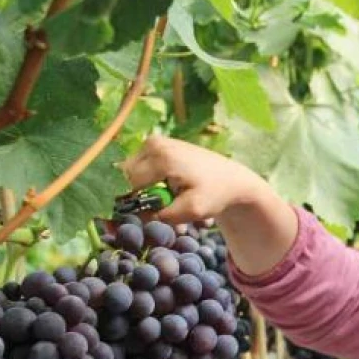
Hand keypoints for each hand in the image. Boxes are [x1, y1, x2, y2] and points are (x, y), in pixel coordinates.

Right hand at [122, 136, 298, 276]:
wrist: (231, 178)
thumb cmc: (214, 194)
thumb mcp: (192, 210)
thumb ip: (163, 216)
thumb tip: (138, 217)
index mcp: (161, 158)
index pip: (131, 186)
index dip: (137, 204)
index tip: (154, 212)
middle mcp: (153, 144)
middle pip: (127, 178)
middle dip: (140, 195)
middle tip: (164, 204)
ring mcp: (154, 141)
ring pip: (131, 173)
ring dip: (145, 189)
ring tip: (169, 196)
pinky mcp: (156, 144)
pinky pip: (140, 166)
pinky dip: (150, 180)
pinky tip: (169, 187)